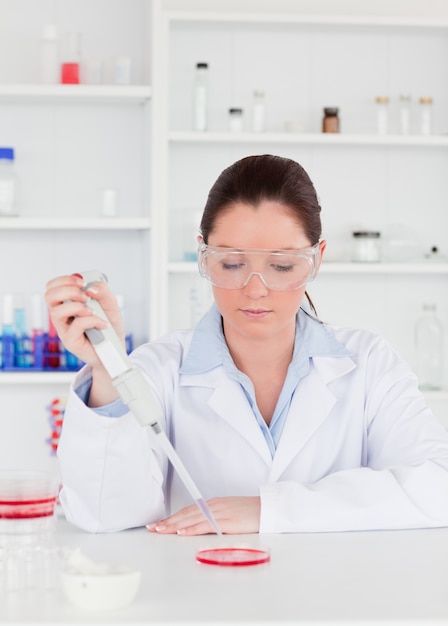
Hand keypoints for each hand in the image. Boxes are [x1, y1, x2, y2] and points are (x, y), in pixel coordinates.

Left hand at [146, 497, 260, 534]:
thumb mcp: (229, 512)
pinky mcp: (226, 522)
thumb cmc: (251, 513)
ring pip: (191, 519)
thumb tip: (201, 527)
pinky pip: (205, 525)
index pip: (188, 510)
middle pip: (186, 514)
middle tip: (153, 528)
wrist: (268, 509)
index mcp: (213, 504)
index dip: (173, 517)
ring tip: (161, 530)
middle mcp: (213, 506)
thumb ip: (214, 518)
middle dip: (168, 521)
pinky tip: (182, 532)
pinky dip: (192, 528)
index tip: (160, 523)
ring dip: (174, 525)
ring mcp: (219, 513)